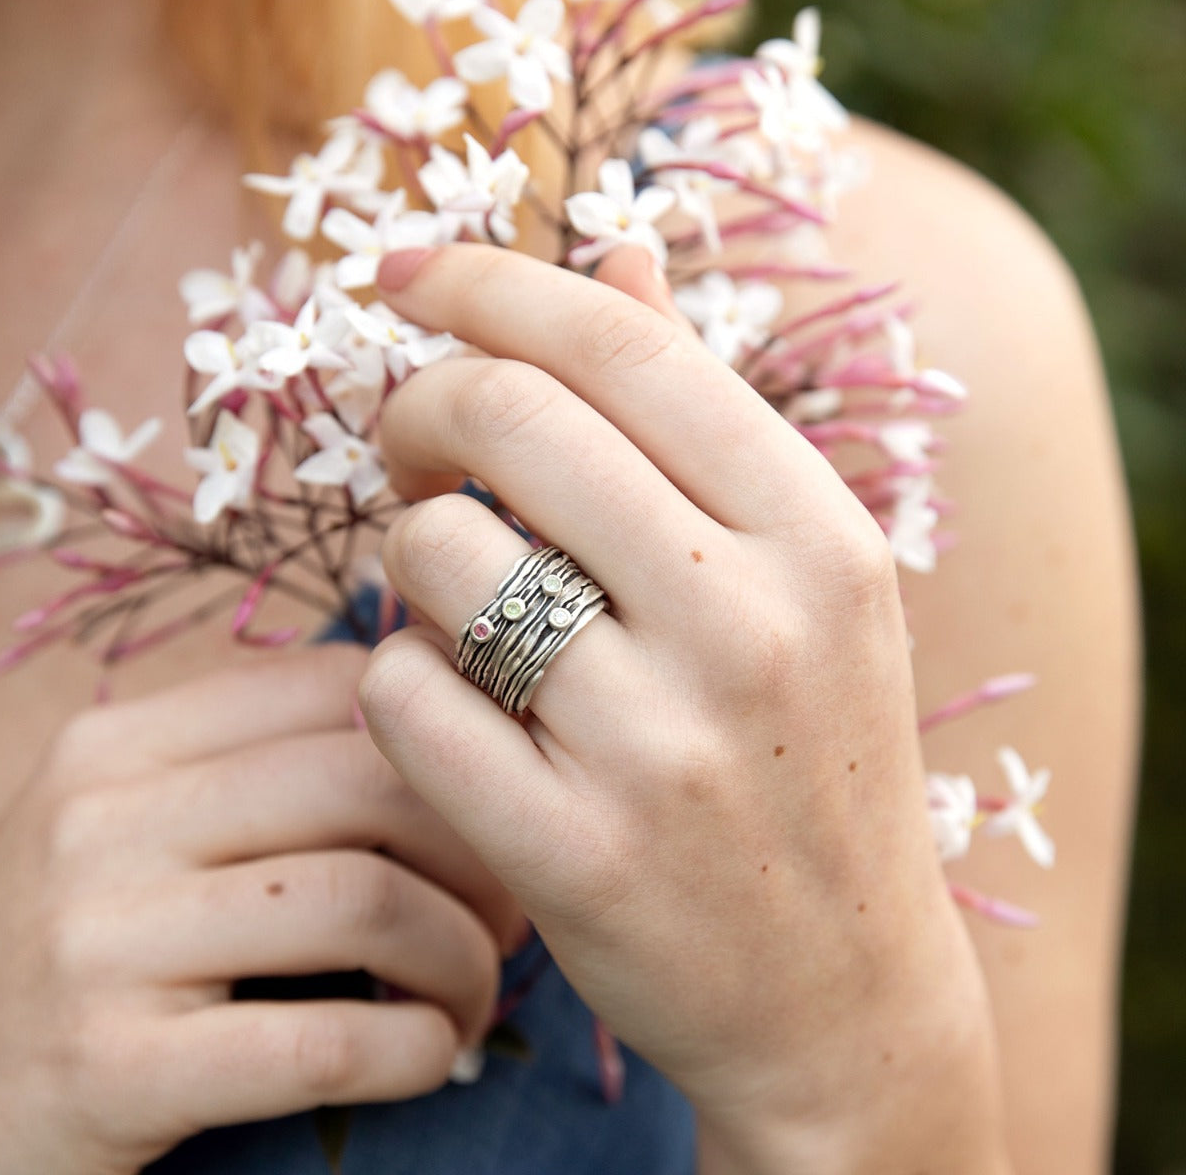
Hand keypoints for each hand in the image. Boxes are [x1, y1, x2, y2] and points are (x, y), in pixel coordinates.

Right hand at [0, 645, 524, 1174]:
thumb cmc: (79, 944)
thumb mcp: (132, 822)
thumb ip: (253, 761)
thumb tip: (429, 702)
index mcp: (123, 743)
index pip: (336, 684)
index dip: (448, 736)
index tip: (488, 802)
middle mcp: (104, 819)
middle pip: (368, 783)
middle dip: (477, 851)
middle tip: (506, 914)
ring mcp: (98, 941)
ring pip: (363, 901)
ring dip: (458, 957)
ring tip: (469, 994)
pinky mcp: (107, 1070)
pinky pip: (321, 1041)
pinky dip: (412, 1047)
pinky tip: (431, 1053)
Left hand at [358, 245, 1011, 1172]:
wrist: (838, 989)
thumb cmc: (809, 757)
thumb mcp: (805, 579)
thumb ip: (699, 410)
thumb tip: (614, 248)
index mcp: (818, 534)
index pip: (621, 346)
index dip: (488, 282)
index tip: (406, 272)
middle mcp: (753, 623)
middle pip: (507, 418)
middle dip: (418, 405)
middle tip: (412, 446)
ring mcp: (660, 747)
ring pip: (435, 557)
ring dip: (413, 559)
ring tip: (458, 601)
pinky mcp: (572, 855)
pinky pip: (403, 699)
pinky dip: (400, 680)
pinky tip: (453, 707)